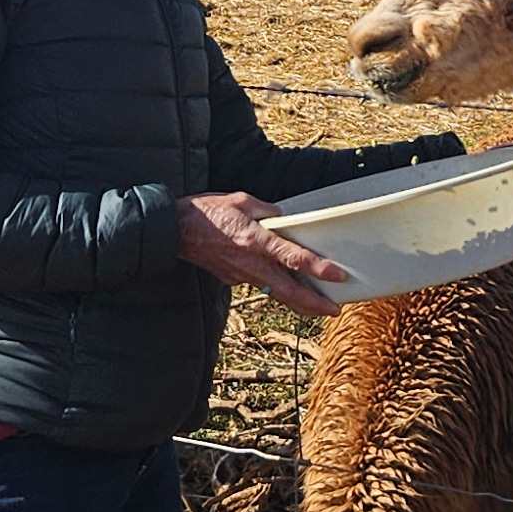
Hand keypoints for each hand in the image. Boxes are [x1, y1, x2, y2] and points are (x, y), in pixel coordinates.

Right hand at [176, 191, 347, 316]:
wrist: (174, 232)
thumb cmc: (206, 212)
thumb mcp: (241, 200)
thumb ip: (266, 211)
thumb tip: (283, 218)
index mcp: (256, 241)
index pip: (293, 259)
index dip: (318, 269)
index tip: (338, 276)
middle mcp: (251, 263)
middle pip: (289, 291)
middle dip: (314, 304)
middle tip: (334, 311)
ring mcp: (242, 275)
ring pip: (276, 293)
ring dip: (299, 301)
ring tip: (318, 306)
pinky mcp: (233, 280)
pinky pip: (260, 285)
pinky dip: (275, 288)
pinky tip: (286, 286)